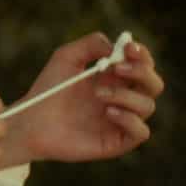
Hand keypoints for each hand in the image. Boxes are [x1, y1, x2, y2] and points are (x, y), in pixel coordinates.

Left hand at [0, 32, 164, 167]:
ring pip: (147, 105)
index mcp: (114, 77)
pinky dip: (130, 119)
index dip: (141, 54)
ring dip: (126, 95)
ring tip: (98, 94)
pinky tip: (108, 112)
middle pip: (153, 84)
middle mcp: (122, 98)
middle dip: (142, 72)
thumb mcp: (66, 58)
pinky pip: (141, 132)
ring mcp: (122, 120)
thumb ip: (90, 45)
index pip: (142, 64)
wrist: (32, 121)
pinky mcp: (118, 141)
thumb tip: (115, 47)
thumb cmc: (48, 89)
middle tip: (117, 68)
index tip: (128, 47)